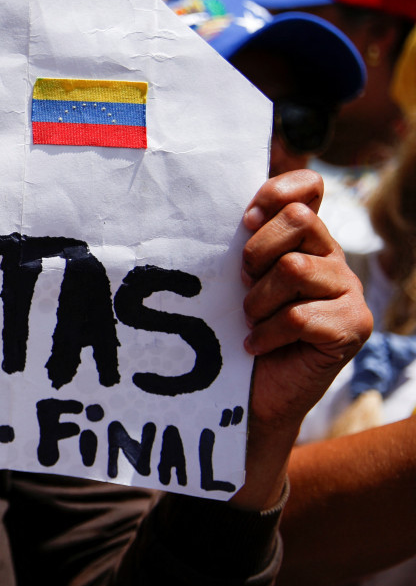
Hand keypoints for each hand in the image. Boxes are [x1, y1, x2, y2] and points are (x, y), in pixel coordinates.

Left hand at [236, 169, 370, 508]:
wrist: (247, 398)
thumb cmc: (233, 333)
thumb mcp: (232, 280)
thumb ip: (241, 243)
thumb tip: (238, 210)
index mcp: (304, 239)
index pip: (308, 187)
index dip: (277, 191)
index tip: (245, 218)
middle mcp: (333, 258)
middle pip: (299, 219)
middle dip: (256, 251)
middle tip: (244, 284)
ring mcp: (349, 293)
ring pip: (294, 268)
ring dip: (259, 300)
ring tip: (252, 321)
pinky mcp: (353, 327)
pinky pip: (300, 315)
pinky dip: (269, 333)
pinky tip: (259, 346)